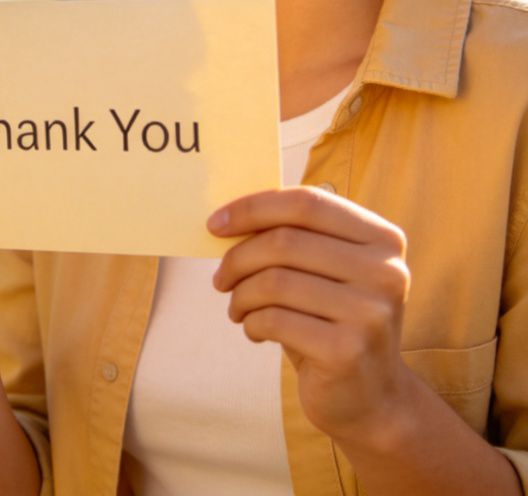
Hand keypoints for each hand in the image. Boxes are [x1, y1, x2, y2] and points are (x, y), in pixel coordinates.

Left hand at [208, 186, 410, 443]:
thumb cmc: (331, 320)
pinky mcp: (348, 350)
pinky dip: (252, 322)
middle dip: (238, 258)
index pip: (306, 203)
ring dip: (241, 295)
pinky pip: (275, 320)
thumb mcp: (324, 272)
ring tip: (237, 308)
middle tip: (220, 278)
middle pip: (285, 241)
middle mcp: (385, 271)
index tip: (215, 224)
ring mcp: (370, 312)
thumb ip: (293, 237)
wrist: (371, 398)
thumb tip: (226, 217)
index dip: (253, 208)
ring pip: (274, 282)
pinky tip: (254, 330)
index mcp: (381, 238)